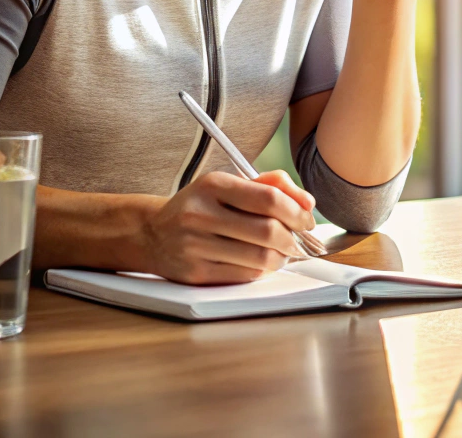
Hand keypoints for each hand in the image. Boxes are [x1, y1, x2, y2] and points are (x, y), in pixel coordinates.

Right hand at [138, 170, 316, 283]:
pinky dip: (262, 270)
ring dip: (282, 257)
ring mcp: (196, 246)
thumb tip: (308, 202)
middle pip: (268, 231)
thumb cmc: (200, 207)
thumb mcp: (227, 185)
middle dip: (294, 238)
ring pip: (260, 258)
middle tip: (299, 239)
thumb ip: (270, 185)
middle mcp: (200, 215)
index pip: (269, 198)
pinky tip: (261, 261)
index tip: (307, 218)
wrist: (152, 234)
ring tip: (282, 251)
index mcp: (212, 185)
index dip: (297, 211)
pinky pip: (245, 275)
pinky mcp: (196, 274)